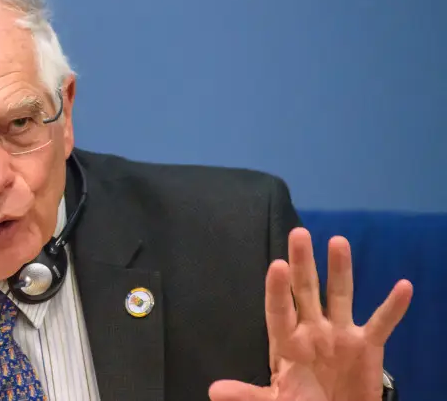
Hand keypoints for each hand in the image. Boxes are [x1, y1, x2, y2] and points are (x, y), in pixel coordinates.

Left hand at [209, 227, 412, 400]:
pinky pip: (381, 323)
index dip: (277, 289)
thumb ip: (248, 395)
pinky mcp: (366, 345)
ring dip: (340, 270)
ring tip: (338, 241)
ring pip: (339, 295)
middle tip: (298, 233)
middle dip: (302, 264)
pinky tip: (403, 286)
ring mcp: (339, 334)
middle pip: (305, 291)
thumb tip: (214, 391)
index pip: (279, 310)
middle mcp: (312, 329)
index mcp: (287, 341)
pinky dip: (393, 307)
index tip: (277, 264)